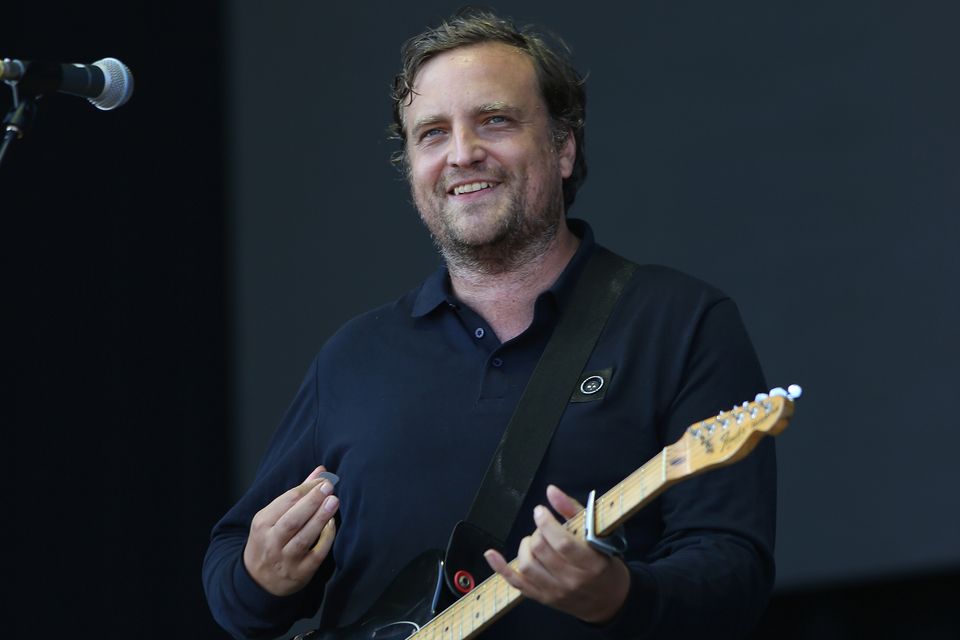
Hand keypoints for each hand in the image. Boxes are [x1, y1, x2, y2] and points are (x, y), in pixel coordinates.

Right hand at [243, 466, 338, 595]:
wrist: (258, 581)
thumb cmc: (269, 540)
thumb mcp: (273, 517)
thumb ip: (297, 494)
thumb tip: (321, 471)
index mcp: (262, 524)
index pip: (285, 501)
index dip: (306, 489)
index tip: (324, 480)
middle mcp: (271, 542)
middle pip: (292, 520)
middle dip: (312, 501)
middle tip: (329, 487)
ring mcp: (285, 560)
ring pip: (303, 538)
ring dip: (320, 518)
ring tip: (334, 501)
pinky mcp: (300, 573)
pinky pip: (316, 555)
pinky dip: (325, 539)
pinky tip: (333, 525)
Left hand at [484, 484, 629, 623]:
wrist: (611, 600)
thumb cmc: (605, 563)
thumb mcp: (598, 534)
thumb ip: (573, 510)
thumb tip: (551, 491)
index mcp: (591, 563)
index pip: (562, 543)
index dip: (546, 524)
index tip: (540, 511)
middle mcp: (573, 580)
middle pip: (542, 551)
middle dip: (537, 532)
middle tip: (543, 528)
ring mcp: (556, 592)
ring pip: (527, 566)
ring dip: (525, 546)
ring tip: (534, 540)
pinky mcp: (544, 599)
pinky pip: (517, 584)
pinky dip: (501, 568)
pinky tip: (491, 554)